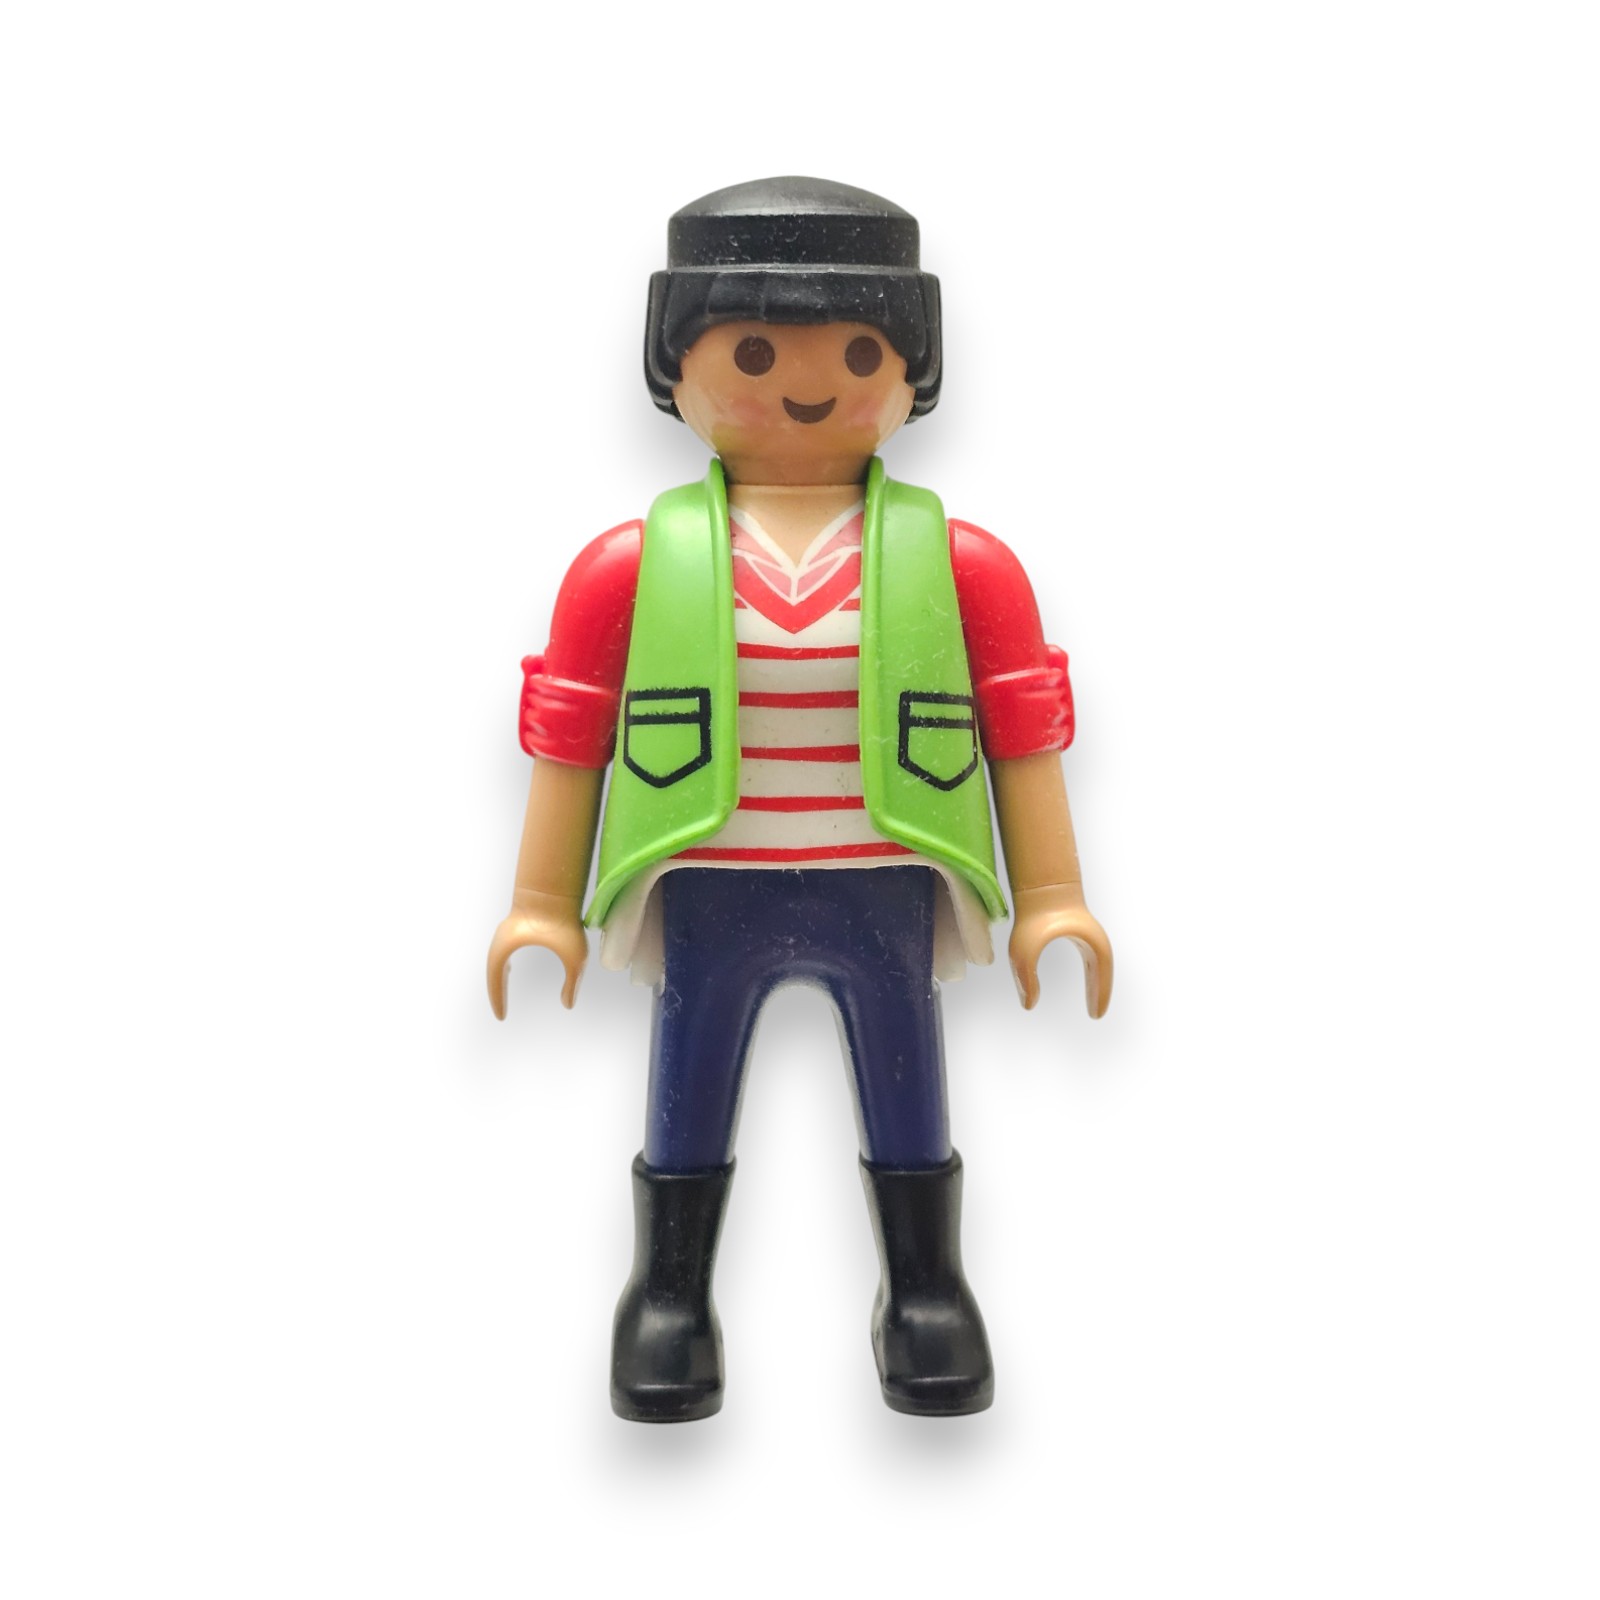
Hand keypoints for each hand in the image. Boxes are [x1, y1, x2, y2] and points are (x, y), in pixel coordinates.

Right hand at [486, 888, 588, 1015]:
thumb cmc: (565, 922)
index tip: (502, 1017)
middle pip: (492, 971)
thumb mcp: (574, 957)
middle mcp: (501, 940)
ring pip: (496, 960)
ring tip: (502, 990)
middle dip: (495, 990)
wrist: (557, 887)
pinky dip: (504, 963)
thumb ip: (572, 982)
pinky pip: (503, 950)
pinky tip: (511, 969)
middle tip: (500, 1009)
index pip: (495, 980)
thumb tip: (568, 1004)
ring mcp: (506, 931)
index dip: (498, 999)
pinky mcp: (514, 925)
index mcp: (505, 949)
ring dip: (498, 976)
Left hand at [1008, 884, 1112, 1018]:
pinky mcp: (1076, 929)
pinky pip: (1089, 957)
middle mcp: (1092, 939)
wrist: (1038, 884)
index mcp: (1090, 945)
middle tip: (1095, 1014)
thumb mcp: (1024, 951)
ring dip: (1096, 982)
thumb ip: (1025, 978)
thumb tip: (1028, 1005)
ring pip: (1097, 964)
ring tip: (1092, 1002)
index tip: (1095, 1015)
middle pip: (1102, 971)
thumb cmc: (1033, 916)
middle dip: (1100, 991)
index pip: (1101, 975)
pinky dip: (1090, 972)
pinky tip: (1085, 982)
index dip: (1099, 995)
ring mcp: (1086, 932)